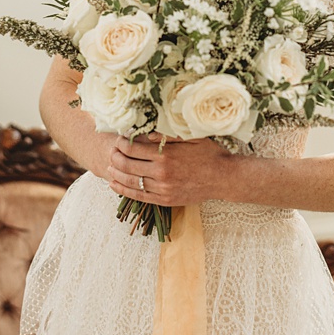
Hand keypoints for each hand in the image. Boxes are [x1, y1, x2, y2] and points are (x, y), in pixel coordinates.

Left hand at [107, 133, 230, 205]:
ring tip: (109, 167)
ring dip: (116, 173)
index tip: (119, 139)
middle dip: (115, 157)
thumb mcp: (192, 138)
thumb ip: (168, 136)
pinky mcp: (164, 200)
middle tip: (112, 151)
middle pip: (127, 165)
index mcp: (166, 155)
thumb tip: (146, 135)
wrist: (224, 178)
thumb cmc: (210, 154)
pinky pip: (138, 196)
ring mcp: (162, 188)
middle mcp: (161, 173)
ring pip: (130, 181)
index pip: (133, 149)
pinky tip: (114, 184)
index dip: (122, 143)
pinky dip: (123, 190)